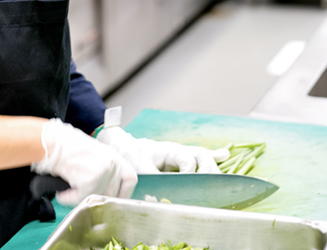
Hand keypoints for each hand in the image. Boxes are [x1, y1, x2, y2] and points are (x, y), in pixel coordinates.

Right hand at [31, 119, 136, 205]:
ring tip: (68, 186)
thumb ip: (106, 168)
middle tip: (81, 191)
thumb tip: (108, 188)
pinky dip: (68, 198)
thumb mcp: (95, 153)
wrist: (53, 142)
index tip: (114, 198)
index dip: (124, 192)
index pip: (130, 179)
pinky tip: (63, 191)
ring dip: (79, 196)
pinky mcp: (90, 181)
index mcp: (114, 156)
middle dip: (96, 196)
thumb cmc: (69, 146)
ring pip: (95, 198)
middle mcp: (112, 164)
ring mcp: (102, 173)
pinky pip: (79, 199)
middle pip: (112, 193)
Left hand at [97, 126, 229, 173]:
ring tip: (222, 178)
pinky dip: (212, 155)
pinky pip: (197, 156)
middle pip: (200, 155)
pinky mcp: (178, 159)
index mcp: (168, 151)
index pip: (186, 159)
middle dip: (209, 168)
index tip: (189, 184)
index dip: (190, 172)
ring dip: (213, 165)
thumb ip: (152, 183)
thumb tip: (160, 201)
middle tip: (212, 183)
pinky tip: (224, 154)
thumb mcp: (139, 170)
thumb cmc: (130, 155)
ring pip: (201, 155)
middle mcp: (177, 151)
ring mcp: (179, 153)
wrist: (122, 145)